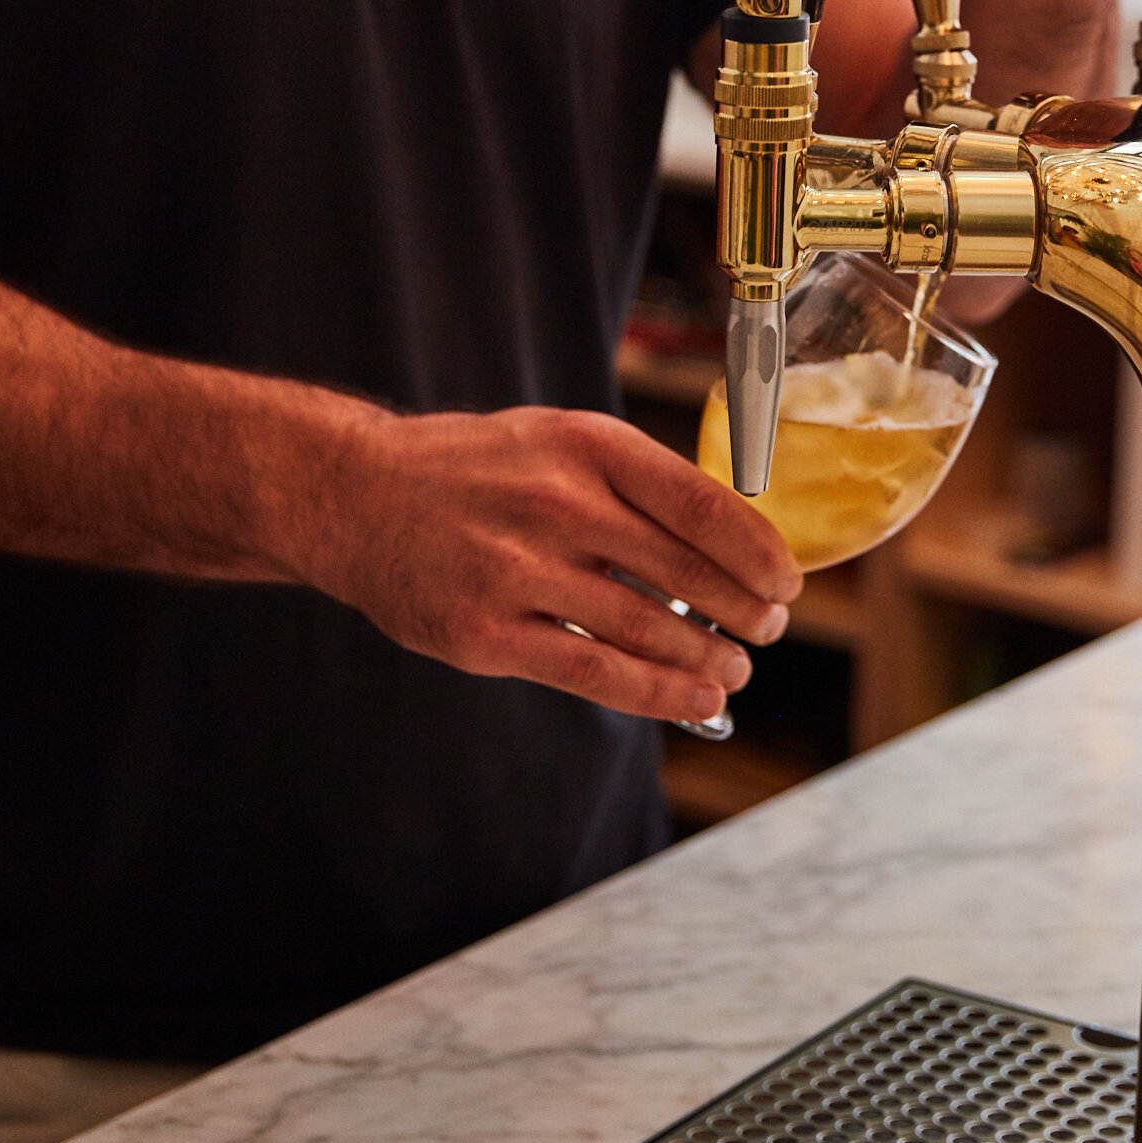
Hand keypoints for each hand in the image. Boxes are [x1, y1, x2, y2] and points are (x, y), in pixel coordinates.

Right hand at [296, 402, 800, 726]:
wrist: (355, 495)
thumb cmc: (473, 471)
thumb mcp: (556, 441)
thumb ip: (633, 484)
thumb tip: (730, 541)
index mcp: (586, 446)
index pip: (702, 504)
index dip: (759, 554)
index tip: (786, 582)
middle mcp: (557, 504)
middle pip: (686, 572)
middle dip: (744, 612)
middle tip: (767, 629)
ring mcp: (519, 572)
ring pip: (648, 630)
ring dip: (709, 660)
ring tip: (734, 670)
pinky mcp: (488, 633)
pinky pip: (596, 673)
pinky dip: (660, 694)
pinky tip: (696, 701)